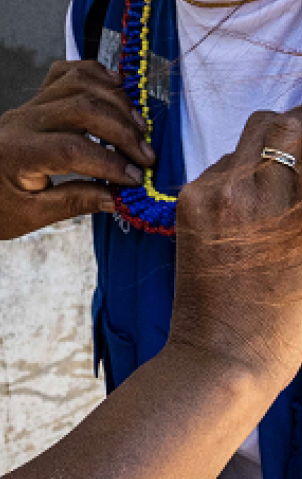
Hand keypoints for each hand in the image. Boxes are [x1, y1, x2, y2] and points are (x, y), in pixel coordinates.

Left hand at [0, 60, 155, 240]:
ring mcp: (26, 106)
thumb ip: (77, 201)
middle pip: (81, 107)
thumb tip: (120, 197)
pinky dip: (96, 76)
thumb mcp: (32, 217)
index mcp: (15, 154)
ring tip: (138, 130)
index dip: (110, 163)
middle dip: (121, 131)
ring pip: (77, 83)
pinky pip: (66, 74)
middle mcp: (20, 121)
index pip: (72, 149)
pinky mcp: (33, 101)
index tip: (136, 180)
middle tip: (145, 157)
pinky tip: (118, 93)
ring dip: (115, 102)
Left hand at [172, 107, 301, 389]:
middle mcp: (257, 189)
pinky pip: (217, 171)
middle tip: (301, 146)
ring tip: (276, 190)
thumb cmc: (284, 322)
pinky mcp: (188, 202)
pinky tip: (245, 211)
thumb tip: (297, 175)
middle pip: (273, 124)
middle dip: (291, 128)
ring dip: (262, 156)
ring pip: (242, 147)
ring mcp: (217, 193)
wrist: (223, 355)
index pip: (301, 131)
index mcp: (297, 210)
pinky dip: (235, 178)